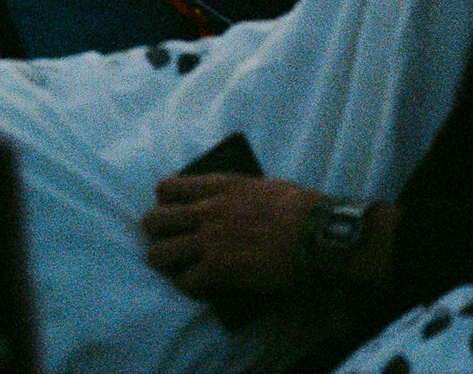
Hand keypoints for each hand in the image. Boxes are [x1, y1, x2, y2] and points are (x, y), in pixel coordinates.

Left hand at [141, 174, 319, 297]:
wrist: (318, 234)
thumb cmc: (298, 209)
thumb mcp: (259, 186)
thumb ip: (230, 194)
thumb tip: (216, 205)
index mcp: (217, 185)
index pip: (167, 188)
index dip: (164, 203)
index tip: (172, 213)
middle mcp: (206, 210)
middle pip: (153, 221)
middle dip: (157, 234)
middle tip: (169, 243)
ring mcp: (210, 240)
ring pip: (160, 254)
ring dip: (167, 263)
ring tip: (178, 269)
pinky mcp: (219, 269)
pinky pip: (185, 281)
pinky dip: (189, 287)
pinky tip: (199, 287)